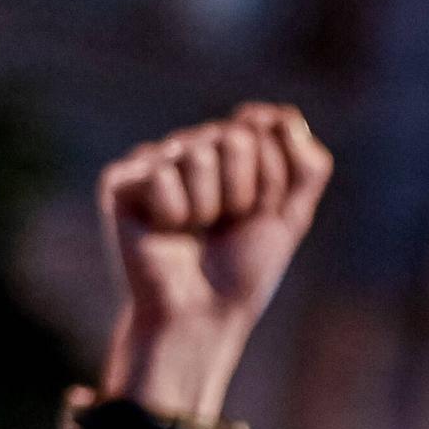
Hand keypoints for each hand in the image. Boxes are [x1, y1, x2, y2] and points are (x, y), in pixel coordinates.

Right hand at [99, 103, 332, 419]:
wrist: (203, 314)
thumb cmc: (244, 268)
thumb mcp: (291, 215)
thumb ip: (307, 165)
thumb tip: (282, 114)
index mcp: (230, 149)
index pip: (265, 128)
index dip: (272, 181)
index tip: (259, 214)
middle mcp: (191, 147)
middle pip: (235, 138)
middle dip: (245, 192)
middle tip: (226, 225)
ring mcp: (154, 160)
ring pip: (199, 155)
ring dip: (208, 206)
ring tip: (193, 230)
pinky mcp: (120, 181)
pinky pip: (162, 175)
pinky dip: (173, 213)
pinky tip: (162, 232)